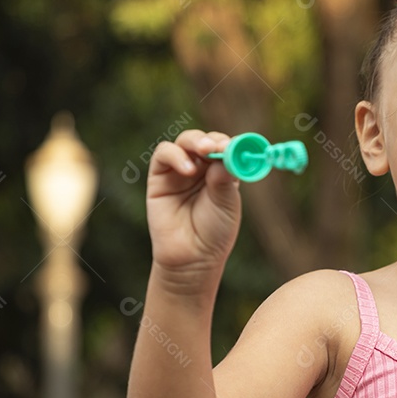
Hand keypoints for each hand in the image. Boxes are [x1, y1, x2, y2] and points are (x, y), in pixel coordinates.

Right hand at [146, 130, 240, 278]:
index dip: (231, 143)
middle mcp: (202, 167)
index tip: (237, 145)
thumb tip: (224, 154)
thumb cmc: (214, 232)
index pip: (226, 147)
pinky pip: (164, 154)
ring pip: (185, 141)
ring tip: (205, 152)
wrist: (192, 257)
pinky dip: (176, 155)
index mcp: (223, 171)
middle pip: (205, 140)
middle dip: (212, 140)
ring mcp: (180, 170)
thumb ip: (224, 178)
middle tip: (218, 146)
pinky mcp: (159, 176)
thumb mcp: (226, 203)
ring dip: (195, 141)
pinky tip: (188, 169)